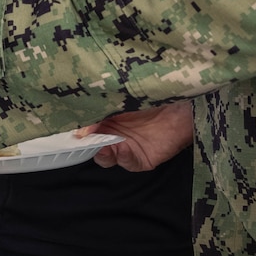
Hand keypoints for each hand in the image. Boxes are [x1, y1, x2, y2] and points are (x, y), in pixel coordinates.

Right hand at [77, 101, 194, 171]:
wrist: (184, 102)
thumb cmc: (152, 92)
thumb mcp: (122, 98)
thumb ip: (101, 111)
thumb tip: (80, 128)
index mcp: (105, 116)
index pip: (85, 127)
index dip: (78, 129)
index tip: (71, 129)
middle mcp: (113, 132)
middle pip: (91, 144)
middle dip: (87, 144)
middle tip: (84, 140)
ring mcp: (127, 146)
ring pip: (106, 157)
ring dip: (102, 153)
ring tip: (103, 146)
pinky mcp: (142, 158)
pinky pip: (127, 162)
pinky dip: (123, 157)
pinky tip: (124, 147)